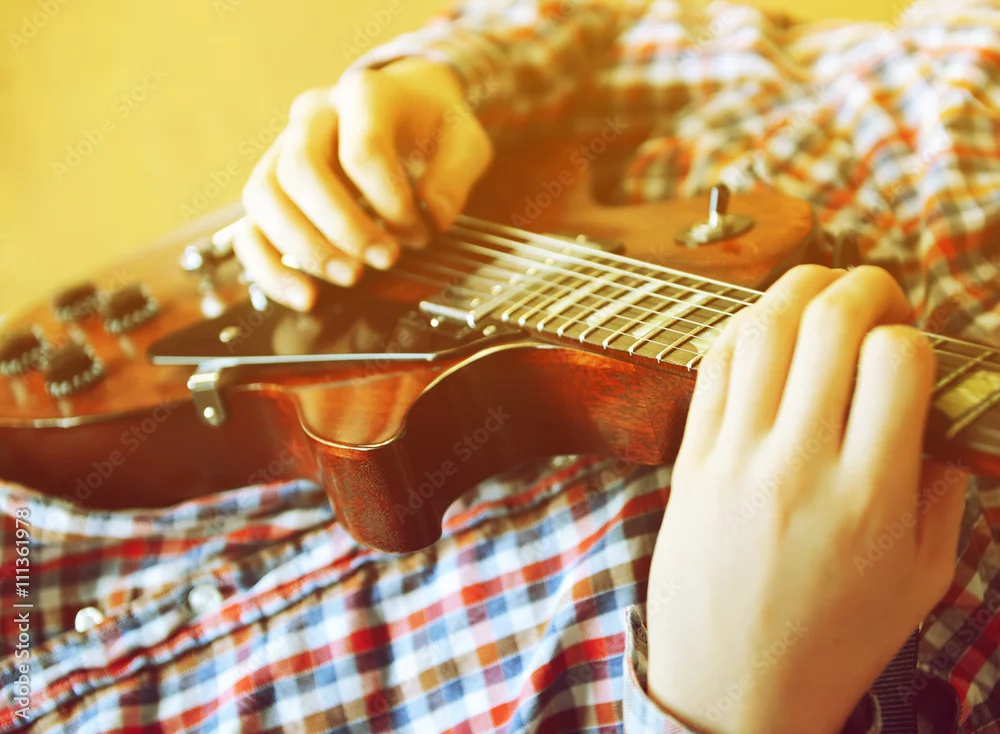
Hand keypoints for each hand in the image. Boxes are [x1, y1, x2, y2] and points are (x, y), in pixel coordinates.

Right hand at [234, 58, 493, 309]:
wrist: (407, 110)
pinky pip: (248, 231)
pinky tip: (305, 297)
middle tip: (386, 259)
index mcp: (363, 96)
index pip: (361, 149)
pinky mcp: (272, 193)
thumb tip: (432, 217)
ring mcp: (283, 153)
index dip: (391, 200)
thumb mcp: (465, 142)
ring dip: (306, 248)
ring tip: (353, 277)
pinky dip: (269, 269)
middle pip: (300, 169)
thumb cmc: (433, 129)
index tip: (421, 229)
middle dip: (344, 226)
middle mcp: (313, 118)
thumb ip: (455, 177)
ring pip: (264, 197)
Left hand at [646, 265, 966, 733]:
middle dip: (864, 284)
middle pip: (827, 322)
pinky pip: (710, 368)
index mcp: (869, 496)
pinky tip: (764, 334)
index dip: (912, 335)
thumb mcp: (919, 580)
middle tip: (878, 298)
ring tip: (822, 297)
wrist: (730, 688)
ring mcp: (733, 458)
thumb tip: (937, 419)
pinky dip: (741, 330)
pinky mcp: (688, 462)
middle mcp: (797, 465)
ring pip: (760, 329)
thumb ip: (940, 492)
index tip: (911, 349)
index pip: (896, 360)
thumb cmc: (832, 642)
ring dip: (798, 290)